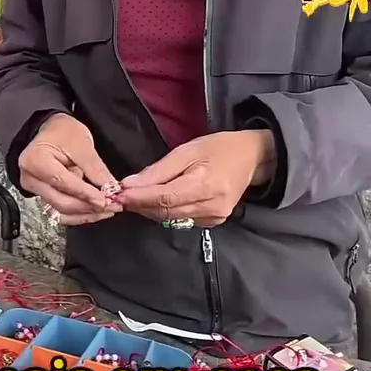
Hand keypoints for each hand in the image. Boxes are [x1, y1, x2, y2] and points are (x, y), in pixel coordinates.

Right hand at [17, 113, 121, 225]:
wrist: (52, 132)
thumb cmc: (63, 132)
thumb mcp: (82, 144)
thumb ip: (95, 168)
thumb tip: (110, 189)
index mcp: (35, 161)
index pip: (62, 182)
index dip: (85, 193)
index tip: (105, 200)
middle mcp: (31, 179)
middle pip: (61, 202)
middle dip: (88, 207)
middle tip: (112, 206)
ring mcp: (35, 190)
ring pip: (61, 211)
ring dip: (86, 214)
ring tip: (107, 210)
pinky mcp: (43, 197)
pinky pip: (61, 211)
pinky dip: (80, 214)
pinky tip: (95, 211)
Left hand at [116, 130, 274, 227]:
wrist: (251, 158)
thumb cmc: (219, 148)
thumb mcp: (188, 150)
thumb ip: (158, 170)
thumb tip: (130, 184)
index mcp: (206, 184)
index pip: (165, 197)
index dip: (139, 198)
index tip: (118, 195)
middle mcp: (212, 205)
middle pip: (166, 212)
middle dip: (140, 205)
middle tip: (119, 198)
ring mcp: (215, 216)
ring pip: (172, 219)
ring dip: (149, 210)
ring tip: (133, 199)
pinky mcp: (214, 221)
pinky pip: (182, 221)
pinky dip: (165, 213)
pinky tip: (156, 203)